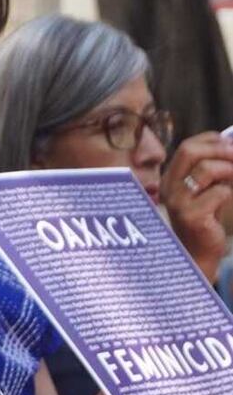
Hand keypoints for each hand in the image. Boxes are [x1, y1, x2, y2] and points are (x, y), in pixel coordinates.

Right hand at [160, 132, 232, 281]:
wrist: (197, 254)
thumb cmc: (205, 220)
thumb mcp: (205, 190)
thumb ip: (211, 169)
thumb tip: (231, 143)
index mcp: (170, 179)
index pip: (188, 147)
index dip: (212, 140)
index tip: (230, 144)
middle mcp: (168, 188)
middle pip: (190, 151)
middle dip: (220, 149)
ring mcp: (178, 202)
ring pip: (207, 169)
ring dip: (230, 170)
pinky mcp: (191, 216)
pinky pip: (219, 192)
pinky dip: (230, 193)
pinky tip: (229, 202)